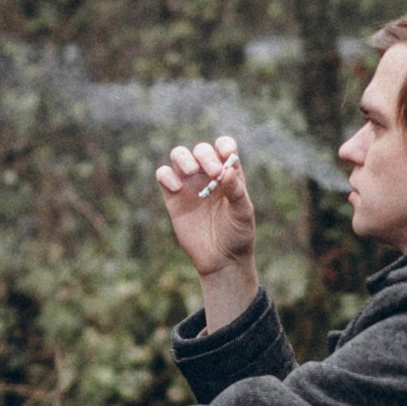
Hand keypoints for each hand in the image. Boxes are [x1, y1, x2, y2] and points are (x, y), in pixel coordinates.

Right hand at [156, 135, 257, 323]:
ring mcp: (189, 185)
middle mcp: (207, 175)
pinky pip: (163, 175)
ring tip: (190, 172)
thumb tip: (227, 170)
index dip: (224, 145)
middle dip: (205, 155)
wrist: (221, 260)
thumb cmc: (238, 235)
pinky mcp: (173, 197)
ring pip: (179, 156)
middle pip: (201, 150)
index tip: (227, 155)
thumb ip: (237, 191)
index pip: (224, 147)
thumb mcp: (243, 213)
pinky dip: (166, 175)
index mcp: (228, 174)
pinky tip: (177, 188)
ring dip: (183, 158)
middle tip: (212, 173)